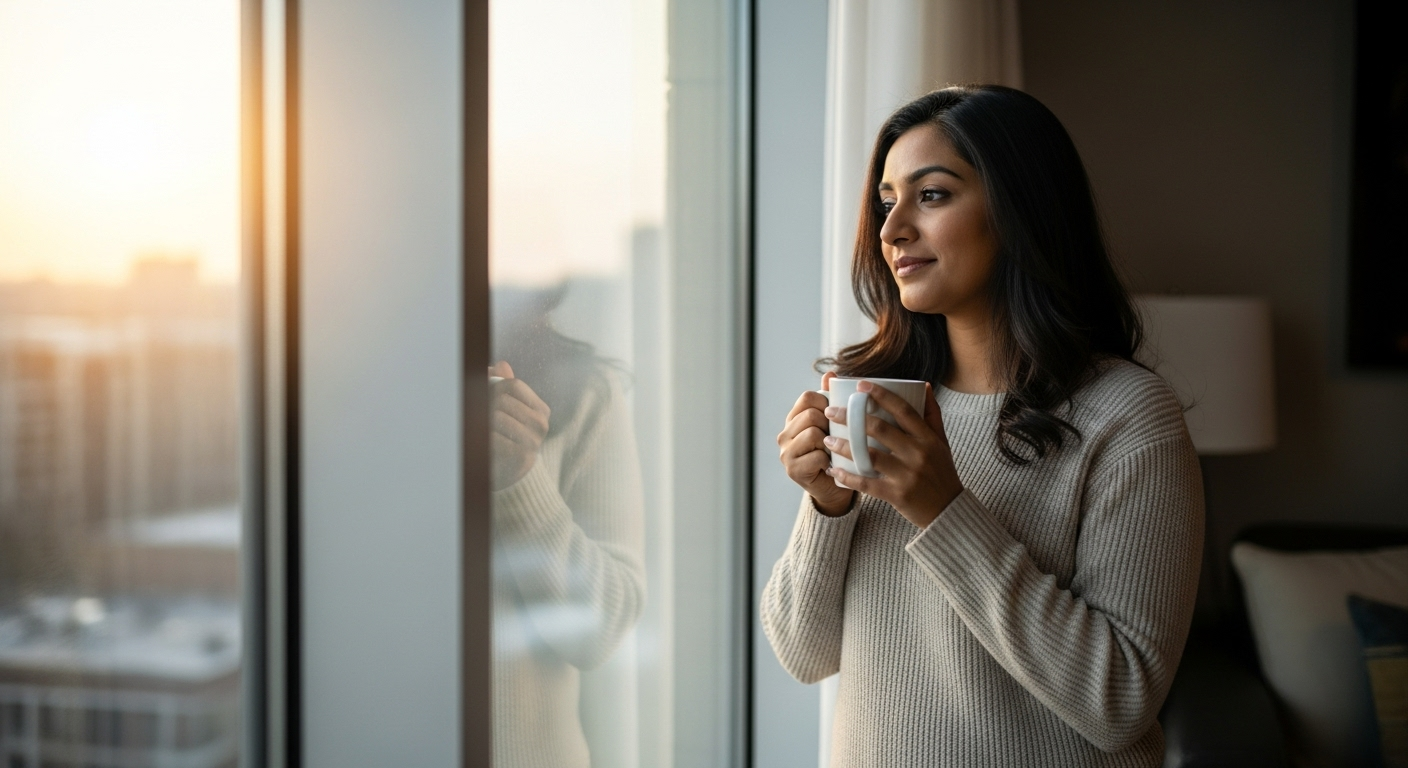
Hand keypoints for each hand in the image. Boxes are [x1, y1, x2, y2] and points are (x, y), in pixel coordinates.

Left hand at [490, 361, 550, 490]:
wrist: (510, 473)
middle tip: (479, 414)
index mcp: (540, 410)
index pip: (513, 385)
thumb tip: (499, 365)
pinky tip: (485, 443)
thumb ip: (503, 386)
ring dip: (483, 422)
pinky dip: (484, 438)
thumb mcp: (507, 410)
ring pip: (496, 416)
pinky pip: (493, 437)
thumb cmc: (506, 437)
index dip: (494, 386)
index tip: (485, 395)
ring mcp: (534, 440)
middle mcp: (541, 424)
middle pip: (502, 399)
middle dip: (485, 404)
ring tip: (482, 429)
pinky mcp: (522, 455)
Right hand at [777, 371, 854, 515]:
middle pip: (810, 415)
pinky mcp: (793, 470)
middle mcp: (784, 434)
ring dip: (830, 443)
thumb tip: (831, 372)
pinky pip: (817, 456)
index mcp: (793, 419)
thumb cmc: (836, 453)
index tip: (836, 416)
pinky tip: (831, 465)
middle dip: (829, 424)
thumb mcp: (834, 424)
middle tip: (836, 437)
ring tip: (833, 451)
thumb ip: (830, 399)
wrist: (834, 488)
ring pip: (813, 434)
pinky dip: (830, 460)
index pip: (808, 397)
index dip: (827, 403)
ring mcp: (786, 453)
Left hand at [822, 380, 961, 528]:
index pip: (903, 410)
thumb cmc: (942, 473)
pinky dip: (848, 477)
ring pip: (870, 456)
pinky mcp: (897, 495)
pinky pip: (867, 484)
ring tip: (828, 439)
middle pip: (880, 429)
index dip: (882, 395)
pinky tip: (834, 471)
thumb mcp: (942, 442)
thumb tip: (925, 386)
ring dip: (845, 446)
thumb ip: (932, 414)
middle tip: (831, 411)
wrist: (949, 511)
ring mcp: (907, 475)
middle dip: (852, 418)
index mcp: (927, 438)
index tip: (860, 385)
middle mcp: (918, 454)